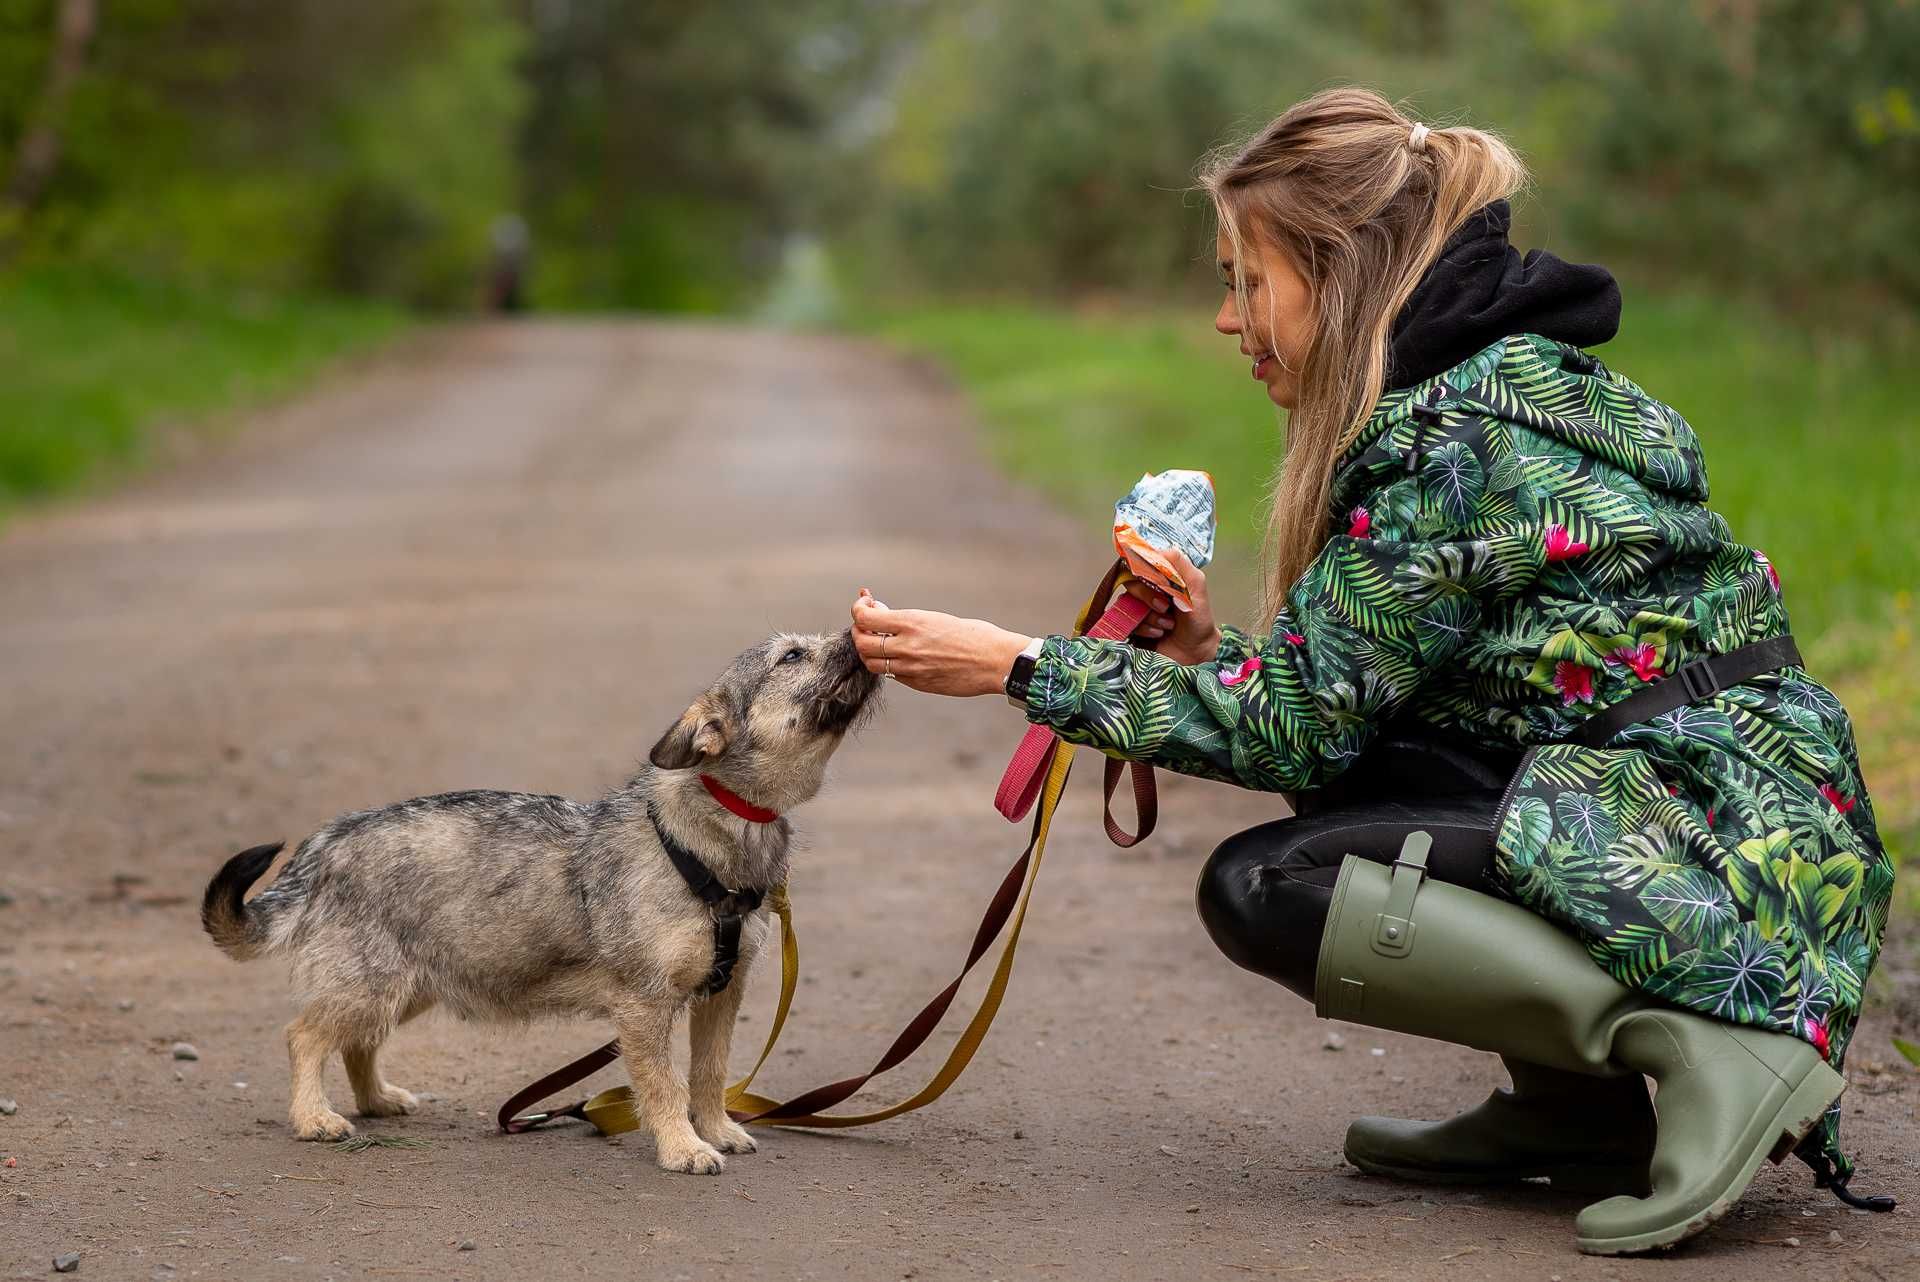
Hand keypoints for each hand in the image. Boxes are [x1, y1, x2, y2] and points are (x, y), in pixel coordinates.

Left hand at [851, 589, 1032, 696]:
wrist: (996, 661)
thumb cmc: (973, 635)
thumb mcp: (936, 617)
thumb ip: (906, 619)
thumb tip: (881, 613)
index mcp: (912, 622)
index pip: (864, 618)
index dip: (858, 609)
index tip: (866, 604)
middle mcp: (907, 646)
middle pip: (862, 643)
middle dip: (860, 632)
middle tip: (869, 625)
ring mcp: (911, 669)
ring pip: (872, 663)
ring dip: (870, 651)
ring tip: (882, 642)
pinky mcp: (918, 684)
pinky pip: (891, 675)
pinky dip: (888, 664)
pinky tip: (900, 655)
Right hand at [1123, 547, 1220, 664]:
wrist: (1197, 651)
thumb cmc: (1198, 619)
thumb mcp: (1195, 585)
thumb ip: (1178, 564)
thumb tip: (1154, 551)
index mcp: (1161, 578)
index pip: (1139, 563)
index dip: (1142, 569)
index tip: (1154, 579)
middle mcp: (1147, 591)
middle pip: (1130, 582)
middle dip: (1148, 596)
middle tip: (1165, 607)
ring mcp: (1139, 610)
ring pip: (1128, 604)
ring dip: (1150, 616)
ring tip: (1168, 624)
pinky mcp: (1133, 627)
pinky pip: (1127, 622)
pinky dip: (1145, 628)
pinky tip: (1160, 633)